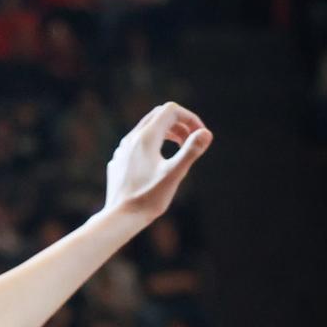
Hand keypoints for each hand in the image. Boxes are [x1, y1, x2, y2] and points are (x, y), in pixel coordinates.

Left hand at [103, 101, 212, 224]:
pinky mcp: (119, 161)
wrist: (120, 216)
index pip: (170, 110)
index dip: (190, 117)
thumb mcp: (175, 174)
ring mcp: (122, 149)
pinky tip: (161, 163)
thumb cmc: (149, 197)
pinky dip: (154, 144)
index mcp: (145, 138)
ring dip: (168, 133)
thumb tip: (206, 133)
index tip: (200, 135)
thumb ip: (190, 151)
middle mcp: (131, 139)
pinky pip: (137, 144)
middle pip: (158, 116)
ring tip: (181, 149)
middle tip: (192, 140)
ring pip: (147, 129)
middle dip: (180, 123)